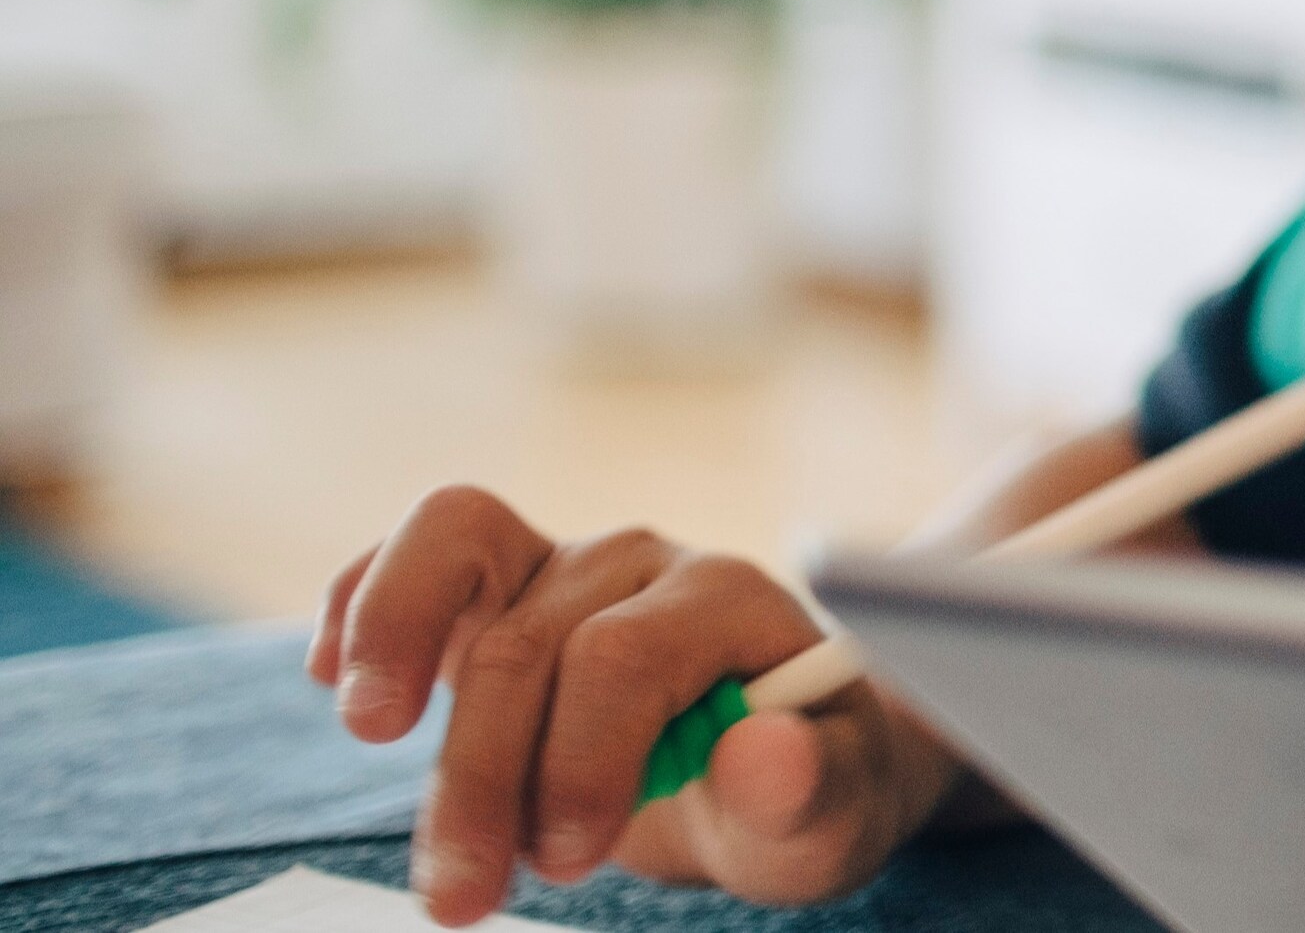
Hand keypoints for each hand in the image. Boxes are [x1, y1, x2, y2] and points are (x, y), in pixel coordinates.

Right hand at [311, 485, 955, 923]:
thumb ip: (807, 789)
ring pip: (457, 551)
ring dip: (394, 648)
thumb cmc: (800, 787)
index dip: (579, 758)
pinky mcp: (497, 585)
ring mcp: (564, 563)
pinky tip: (334, 676)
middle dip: (479, 779)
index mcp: (731, 603)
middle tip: (460, 899)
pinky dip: (368, 596)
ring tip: (368, 732)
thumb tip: (761, 753)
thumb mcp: (831, 815)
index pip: (626, 656)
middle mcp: (643, 564)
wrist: (776, 761)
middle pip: (527, 644)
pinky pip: (421, 547)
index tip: (565, 860)